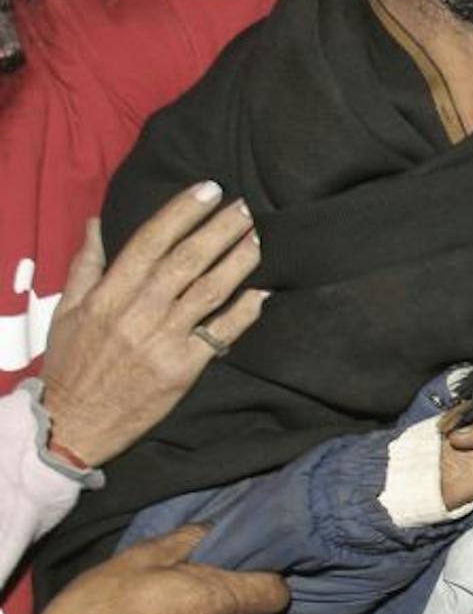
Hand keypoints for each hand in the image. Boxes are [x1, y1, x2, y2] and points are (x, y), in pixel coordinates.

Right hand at [40, 184, 269, 468]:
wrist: (74, 424)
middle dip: (220, 230)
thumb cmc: (72, 363)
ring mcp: (162, 340)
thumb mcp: (66, 311)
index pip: (150, 241)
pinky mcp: (183, 368)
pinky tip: (264, 292)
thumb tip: (97, 221)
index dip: (182, 212)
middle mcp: (137, 312)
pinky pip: (221, 333)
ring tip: (260, 239)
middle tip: (247, 207)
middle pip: (186, 261)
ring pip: (209, 291)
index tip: (209, 189)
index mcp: (108, 294)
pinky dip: (245, 311)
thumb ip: (86, 265)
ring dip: (239, 262)